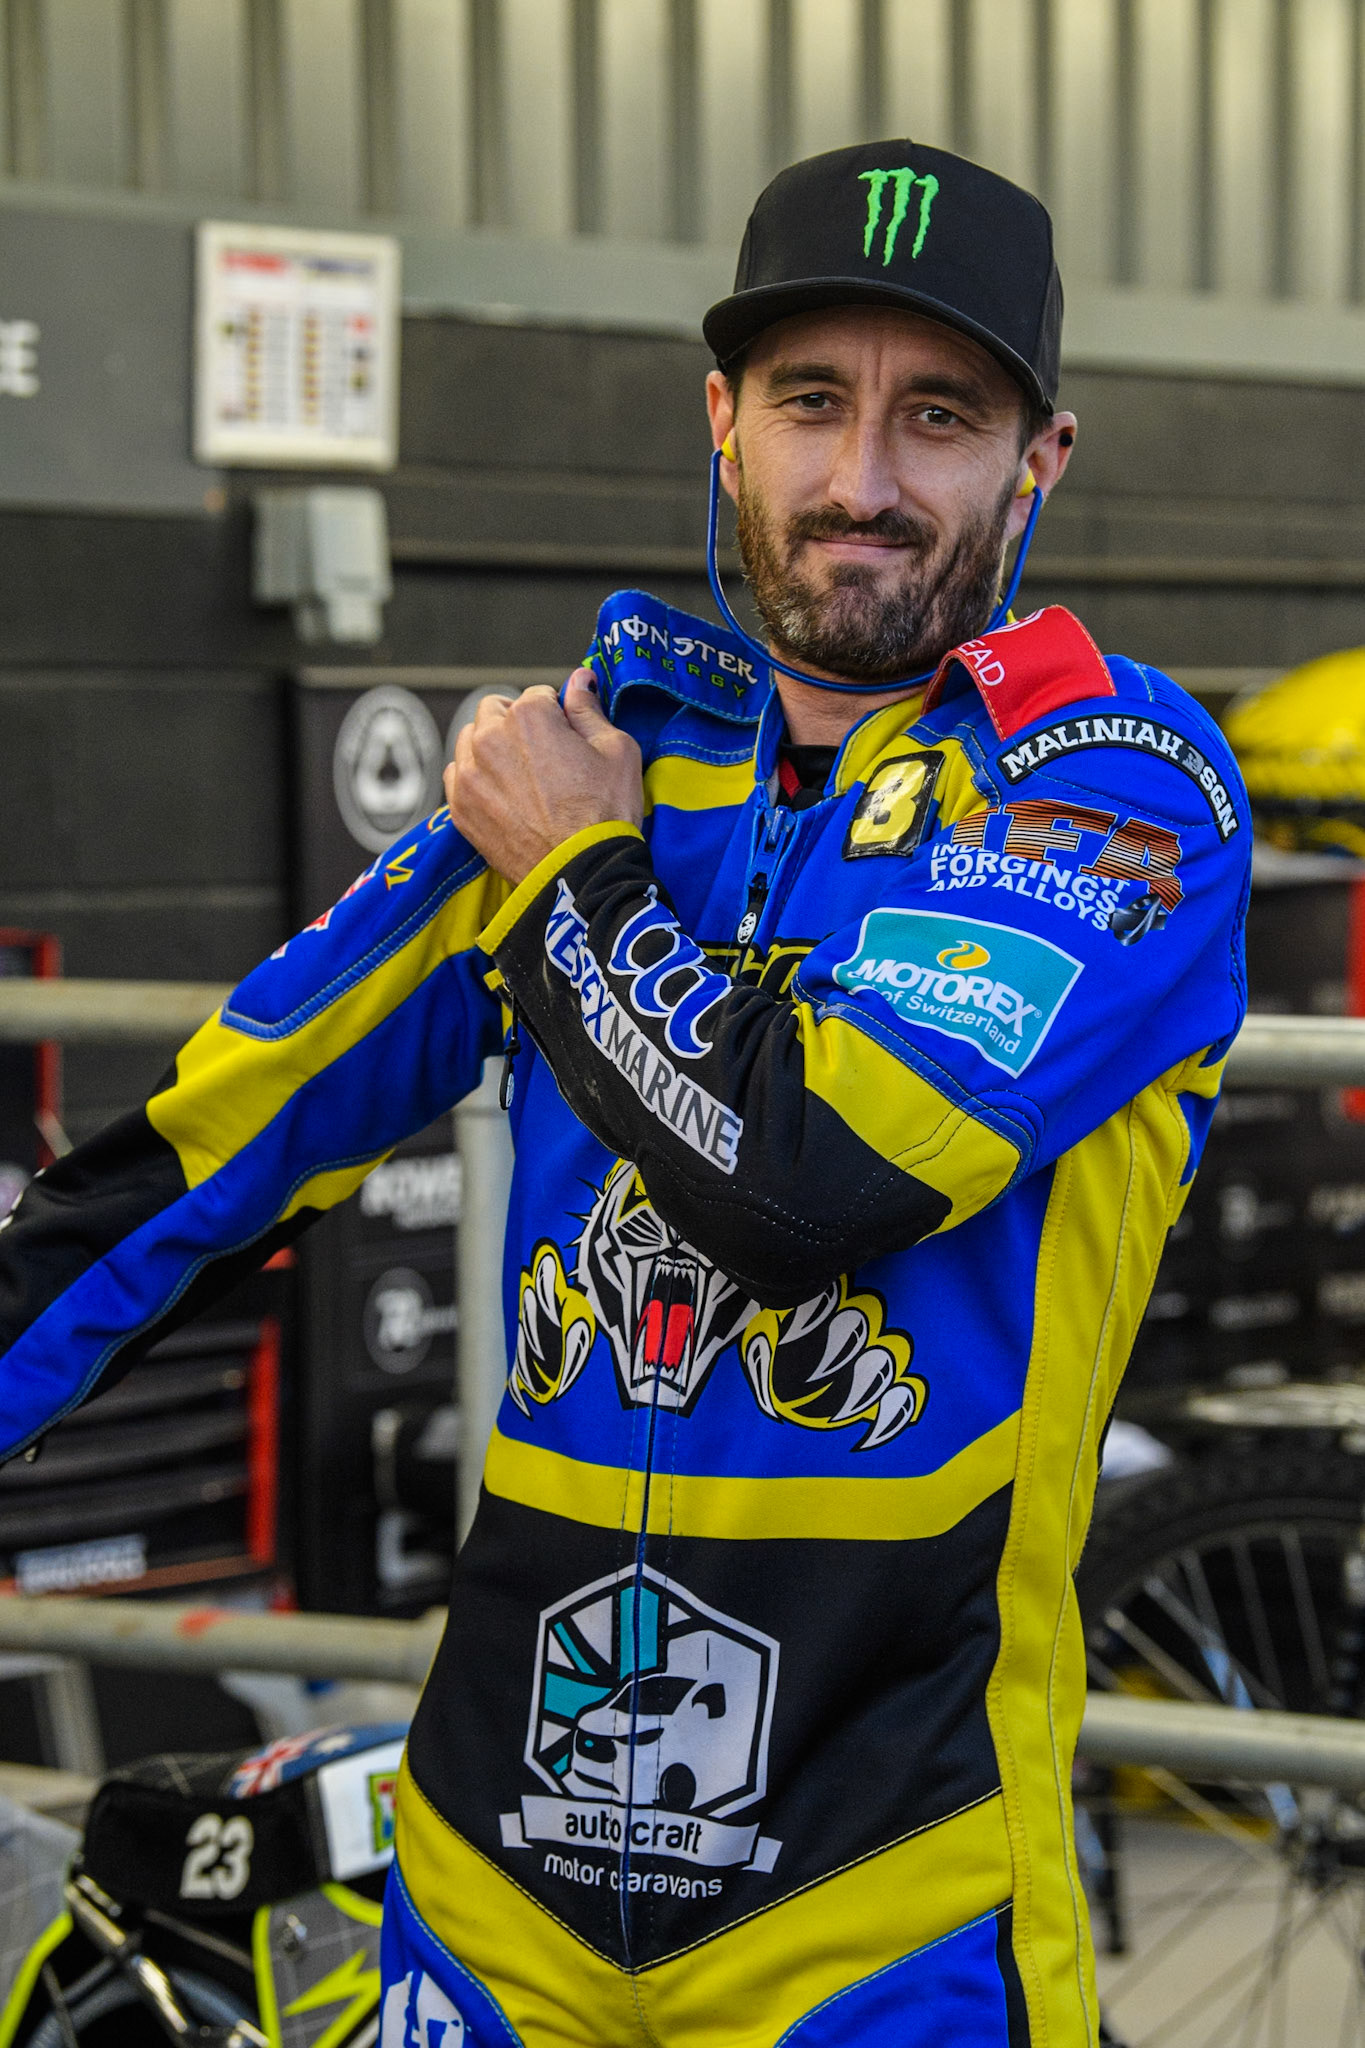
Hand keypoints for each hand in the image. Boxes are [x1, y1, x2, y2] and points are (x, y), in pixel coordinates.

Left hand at [444, 669, 643, 884]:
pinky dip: (476, 778)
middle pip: (495, 711)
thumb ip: (589, 709)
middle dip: (516, 724)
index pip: (539, 696)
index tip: (568, 739)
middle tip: (543, 756)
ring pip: (471, 740)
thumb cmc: (606, 812)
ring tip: (521, 777)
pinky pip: (458, 776)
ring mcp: (470, 774)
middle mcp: (490, 738)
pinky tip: (501, 795)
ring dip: (491, 748)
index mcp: (528, 715)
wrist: (581, 874)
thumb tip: (580, 679)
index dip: (557, 716)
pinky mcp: (460, 808)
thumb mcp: (617, 749)